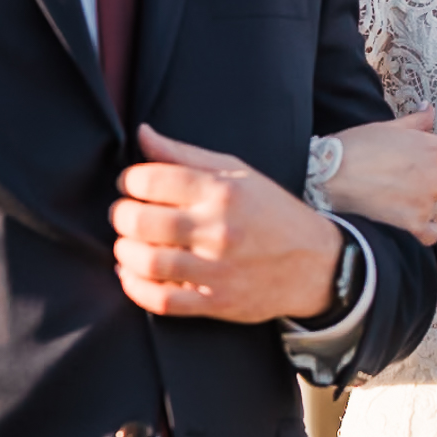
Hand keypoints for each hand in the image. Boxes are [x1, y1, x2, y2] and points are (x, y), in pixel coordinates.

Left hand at [110, 125, 340, 322]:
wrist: (315, 263)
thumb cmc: (270, 211)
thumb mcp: (236, 172)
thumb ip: (184, 154)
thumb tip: (142, 133)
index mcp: (222, 191)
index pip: (151, 180)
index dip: (129, 180)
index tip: (130, 185)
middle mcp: (218, 229)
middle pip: (140, 222)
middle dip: (120, 215)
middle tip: (124, 214)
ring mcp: (217, 270)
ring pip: (146, 262)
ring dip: (124, 251)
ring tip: (128, 243)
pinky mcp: (216, 303)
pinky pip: (161, 301)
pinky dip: (135, 288)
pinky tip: (132, 274)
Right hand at [324, 110, 436, 244]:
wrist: (334, 173)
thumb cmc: (359, 146)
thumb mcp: (390, 127)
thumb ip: (417, 121)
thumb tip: (430, 109)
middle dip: (426, 188)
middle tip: (400, 185)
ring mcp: (428, 201)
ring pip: (433, 210)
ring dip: (419, 208)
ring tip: (393, 200)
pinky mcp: (414, 223)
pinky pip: (429, 234)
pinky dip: (420, 231)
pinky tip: (404, 224)